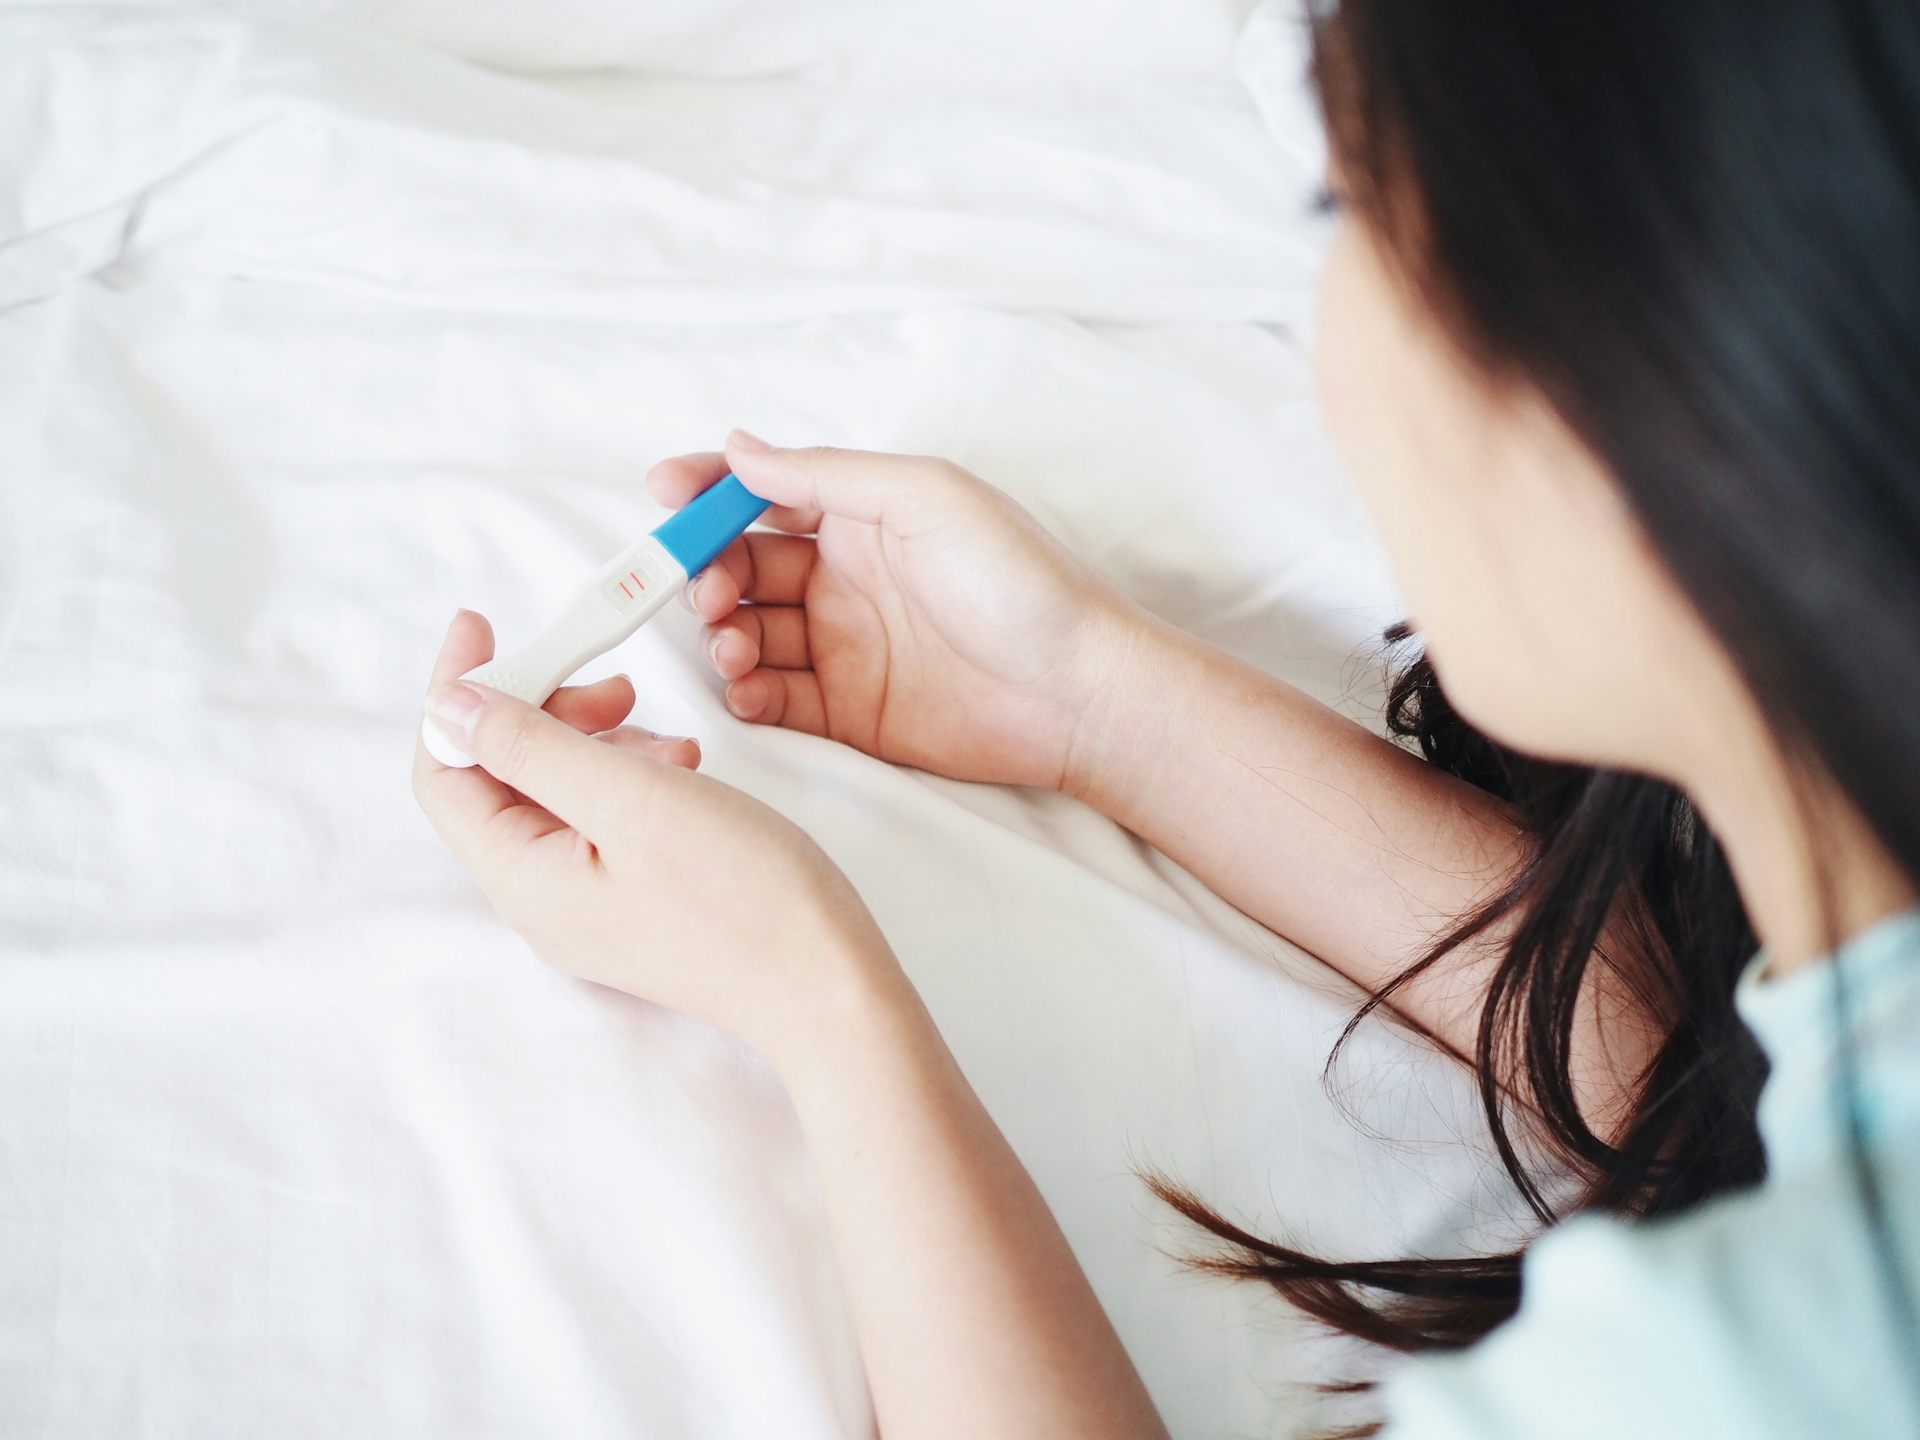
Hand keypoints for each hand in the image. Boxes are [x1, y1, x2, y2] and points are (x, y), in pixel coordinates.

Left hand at [411, 611, 903, 1064]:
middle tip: (616, 684)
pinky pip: (601, 820)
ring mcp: (587, 905)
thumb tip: (450, 704)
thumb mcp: (631, 798)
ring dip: (597, 741)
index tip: (486, 626)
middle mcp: (539, 898)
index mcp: (521, 877)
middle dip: (543, 712)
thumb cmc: (743, 899)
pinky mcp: (632, 901)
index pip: (443, 770)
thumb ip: (531, 746)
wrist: (827, 986)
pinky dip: (631, 775)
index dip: (456, 692)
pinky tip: (684, 769)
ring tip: (668, 738)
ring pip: (556, 792)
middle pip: (498, 777)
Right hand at [647, 432, 1144, 791]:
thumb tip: (739, 448)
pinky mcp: (851, 714)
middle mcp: (845, 578)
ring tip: (734, 642)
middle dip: (704, 572)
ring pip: (748, 634)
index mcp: (863, 516)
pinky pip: (775, 701)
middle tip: (703, 590)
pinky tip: (749, 687)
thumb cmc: (1021, 582)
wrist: (1079, 691)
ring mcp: (845, 647)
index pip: (764, 494)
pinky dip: (747, 693)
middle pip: (742, 567)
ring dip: (721, 634)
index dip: (708, 491)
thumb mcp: (926, 498)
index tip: (665, 495)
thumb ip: (828, 475)